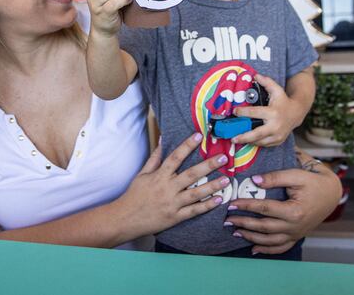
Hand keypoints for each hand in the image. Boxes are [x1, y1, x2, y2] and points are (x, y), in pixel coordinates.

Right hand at [115, 133, 229, 237]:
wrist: (126, 218)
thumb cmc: (134, 195)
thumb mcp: (142, 174)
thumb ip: (154, 158)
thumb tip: (163, 140)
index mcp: (159, 176)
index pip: (175, 157)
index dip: (187, 146)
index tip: (199, 136)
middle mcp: (167, 188)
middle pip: (191, 174)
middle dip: (208, 165)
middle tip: (223, 158)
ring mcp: (173, 203)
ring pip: (196, 193)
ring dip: (213, 186)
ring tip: (226, 179)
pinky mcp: (176, 217)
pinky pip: (194, 211)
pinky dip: (206, 206)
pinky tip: (219, 200)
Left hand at [224, 163, 341, 254]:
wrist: (331, 193)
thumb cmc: (313, 182)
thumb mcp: (296, 175)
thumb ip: (275, 177)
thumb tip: (254, 180)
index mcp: (294, 211)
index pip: (264, 209)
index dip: (246, 206)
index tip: (231, 203)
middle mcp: (295, 226)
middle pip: (264, 227)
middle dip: (244, 223)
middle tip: (227, 219)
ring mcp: (296, 233)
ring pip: (270, 240)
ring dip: (251, 238)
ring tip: (236, 232)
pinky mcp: (297, 236)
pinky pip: (281, 247)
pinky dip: (267, 250)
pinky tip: (254, 249)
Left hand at [232, 74, 303, 146]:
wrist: (297, 113)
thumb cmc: (284, 101)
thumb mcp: (277, 89)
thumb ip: (267, 82)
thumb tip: (255, 75)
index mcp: (273, 113)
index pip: (255, 113)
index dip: (243, 112)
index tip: (234, 112)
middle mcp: (275, 126)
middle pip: (257, 133)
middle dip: (244, 136)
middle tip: (232, 138)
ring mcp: (277, 135)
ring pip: (260, 142)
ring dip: (248, 141)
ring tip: (237, 140)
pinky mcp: (278, 141)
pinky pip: (264, 144)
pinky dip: (255, 143)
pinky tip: (247, 141)